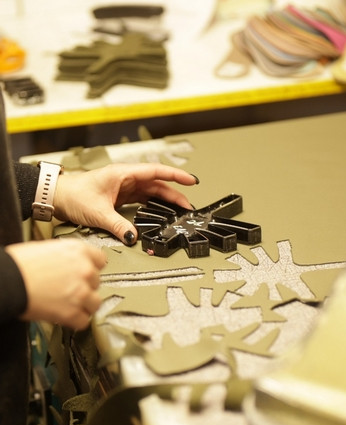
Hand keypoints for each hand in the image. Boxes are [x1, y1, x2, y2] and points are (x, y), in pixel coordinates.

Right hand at [6, 239, 106, 329]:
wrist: (7, 280)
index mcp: (79, 251)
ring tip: (70, 305)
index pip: (101, 260)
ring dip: (84, 305)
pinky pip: (84, 320)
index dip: (92, 268)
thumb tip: (70, 265)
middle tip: (70, 289)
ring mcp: (81, 292)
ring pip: (95, 303)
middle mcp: (85, 270)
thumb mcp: (48, 249)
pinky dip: (75, 321)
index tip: (86, 274)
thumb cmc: (19, 264)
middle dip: (85, 287)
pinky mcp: (73, 312)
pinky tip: (66, 316)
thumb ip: (67, 257)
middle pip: (96, 282)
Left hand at [53, 163, 198, 244]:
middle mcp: (126, 178)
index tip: (191, 181)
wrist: (58, 196)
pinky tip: (160, 212)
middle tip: (188, 206)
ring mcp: (125, 187)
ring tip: (179, 211)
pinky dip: (154, 205)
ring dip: (166, 201)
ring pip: (152, 192)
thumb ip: (119, 226)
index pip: (156, 172)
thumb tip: (134, 237)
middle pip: (157, 184)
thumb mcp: (99, 213)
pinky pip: (143, 199)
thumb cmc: (73, 194)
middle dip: (175, 194)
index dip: (176, 176)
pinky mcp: (121, 196)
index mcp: (124, 174)